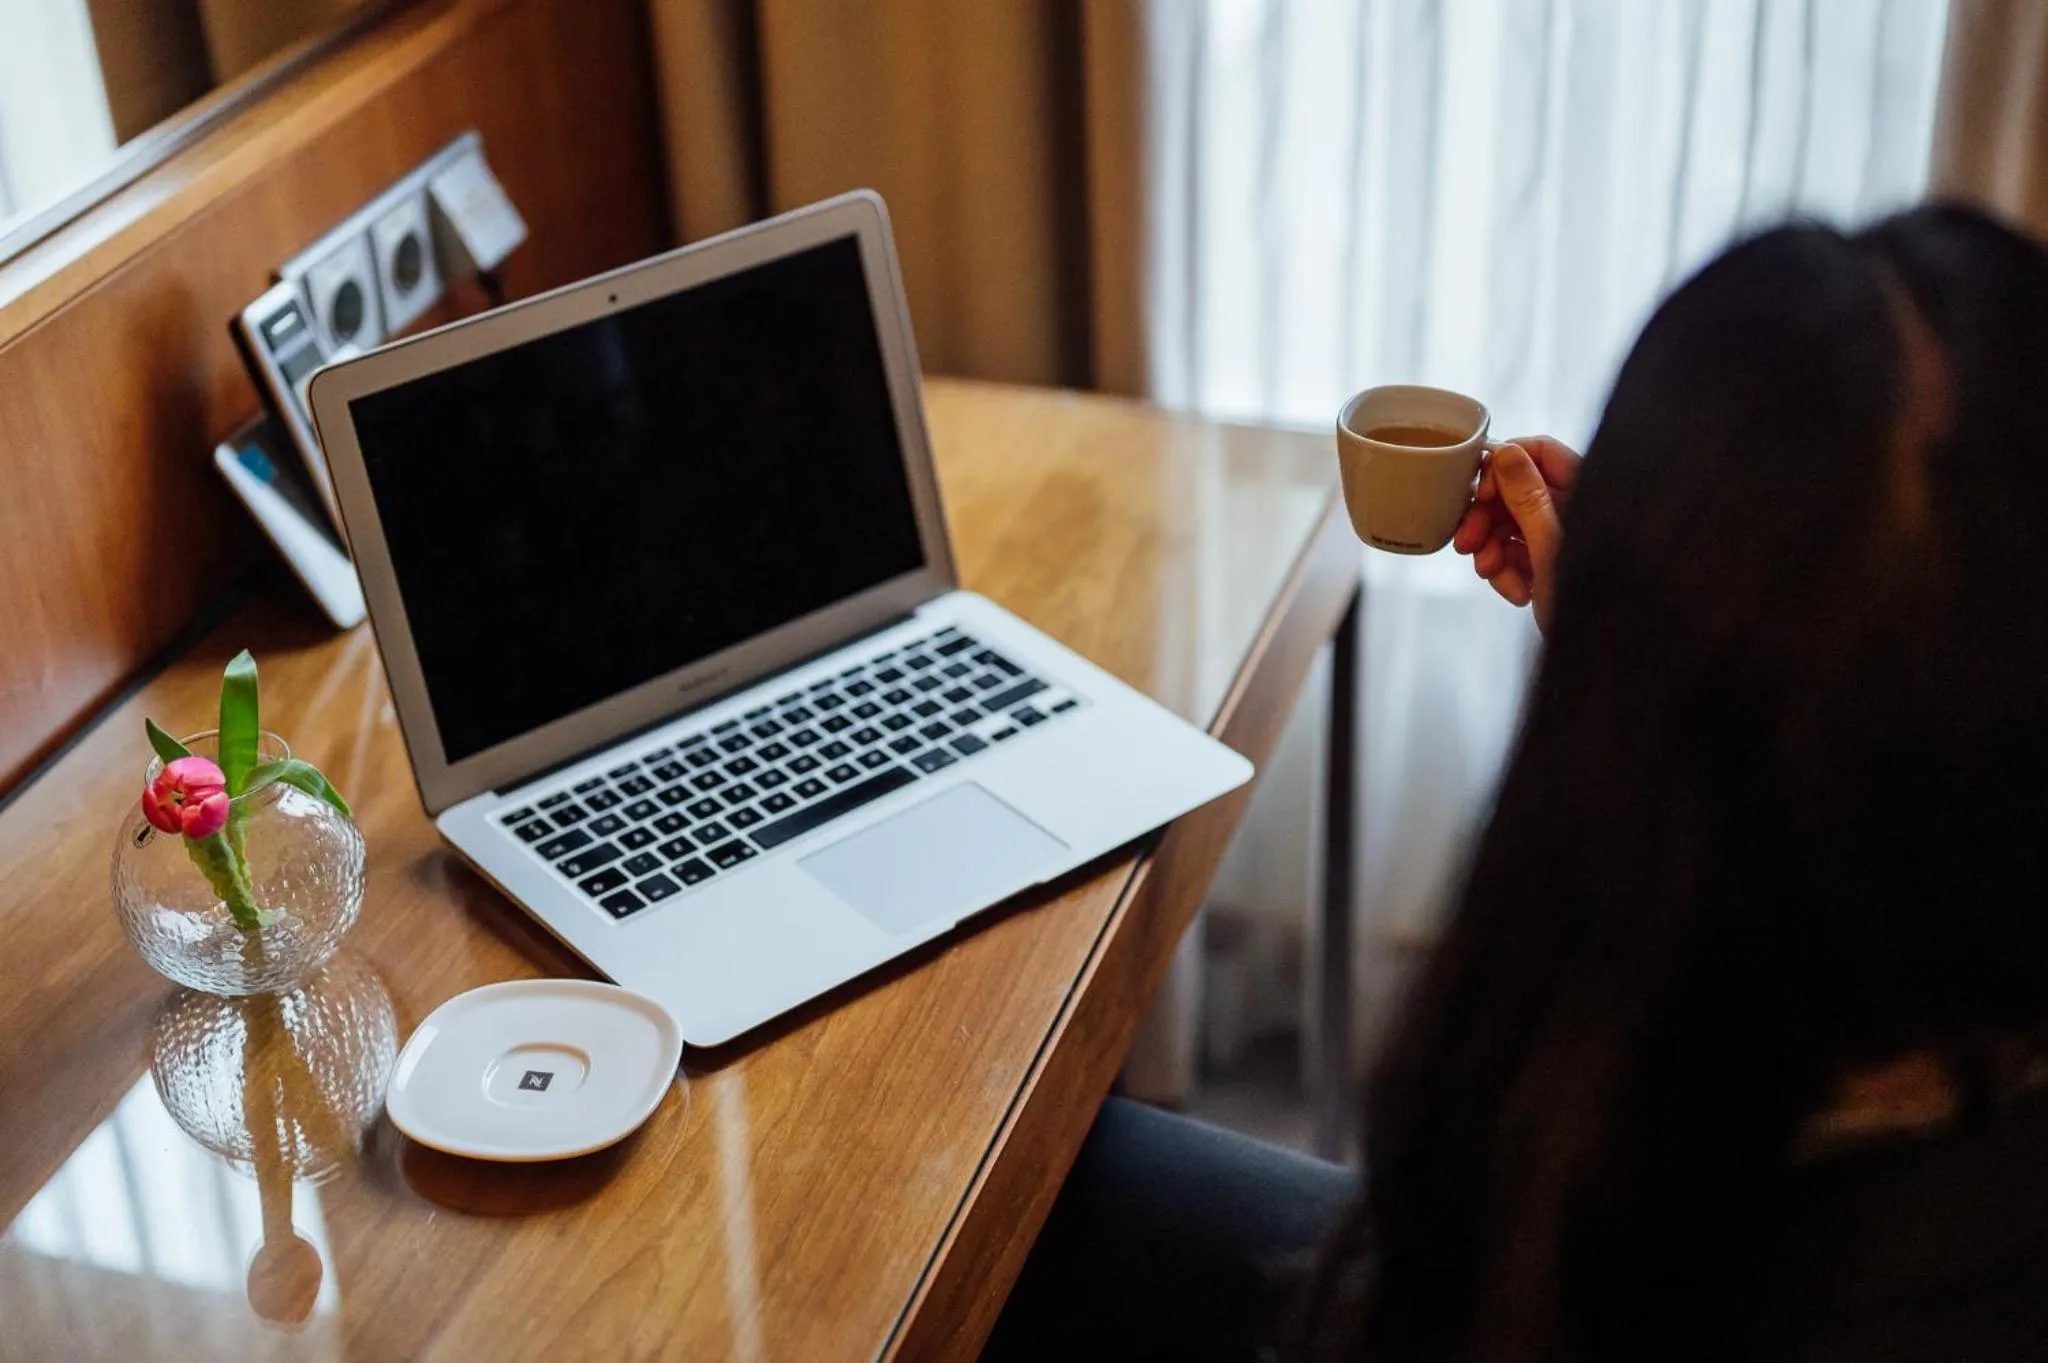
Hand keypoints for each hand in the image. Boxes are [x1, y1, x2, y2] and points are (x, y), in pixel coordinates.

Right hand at [1451, 435, 1580, 632]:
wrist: (1598, 654)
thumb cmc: (1592, 600)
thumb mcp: (1550, 545)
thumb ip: (1528, 497)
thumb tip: (1506, 452)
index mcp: (1585, 491)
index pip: (1540, 451)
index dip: (1504, 467)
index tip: (1482, 494)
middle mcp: (1573, 508)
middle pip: (1516, 490)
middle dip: (1488, 518)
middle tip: (1467, 542)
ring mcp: (1559, 536)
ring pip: (1508, 524)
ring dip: (1492, 550)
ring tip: (1491, 573)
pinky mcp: (1547, 562)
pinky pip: (1513, 554)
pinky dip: (1506, 572)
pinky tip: (1517, 592)